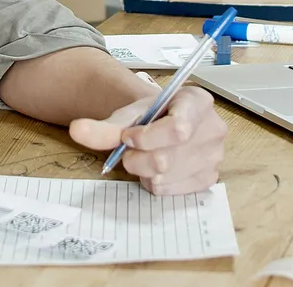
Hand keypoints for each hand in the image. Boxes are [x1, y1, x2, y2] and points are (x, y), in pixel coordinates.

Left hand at [68, 85, 226, 195]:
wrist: (162, 123)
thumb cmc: (150, 115)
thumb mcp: (128, 114)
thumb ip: (104, 125)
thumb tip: (78, 130)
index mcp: (198, 102)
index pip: (177, 129)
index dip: (146, 138)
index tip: (127, 136)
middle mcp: (214, 128)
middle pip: (166, 158)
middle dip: (136, 158)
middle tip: (129, 149)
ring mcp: (214, 157)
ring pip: (166, 177)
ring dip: (143, 171)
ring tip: (144, 156)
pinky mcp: (208, 179)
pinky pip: (170, 190)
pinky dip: (154, 182)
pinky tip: (156, 169)